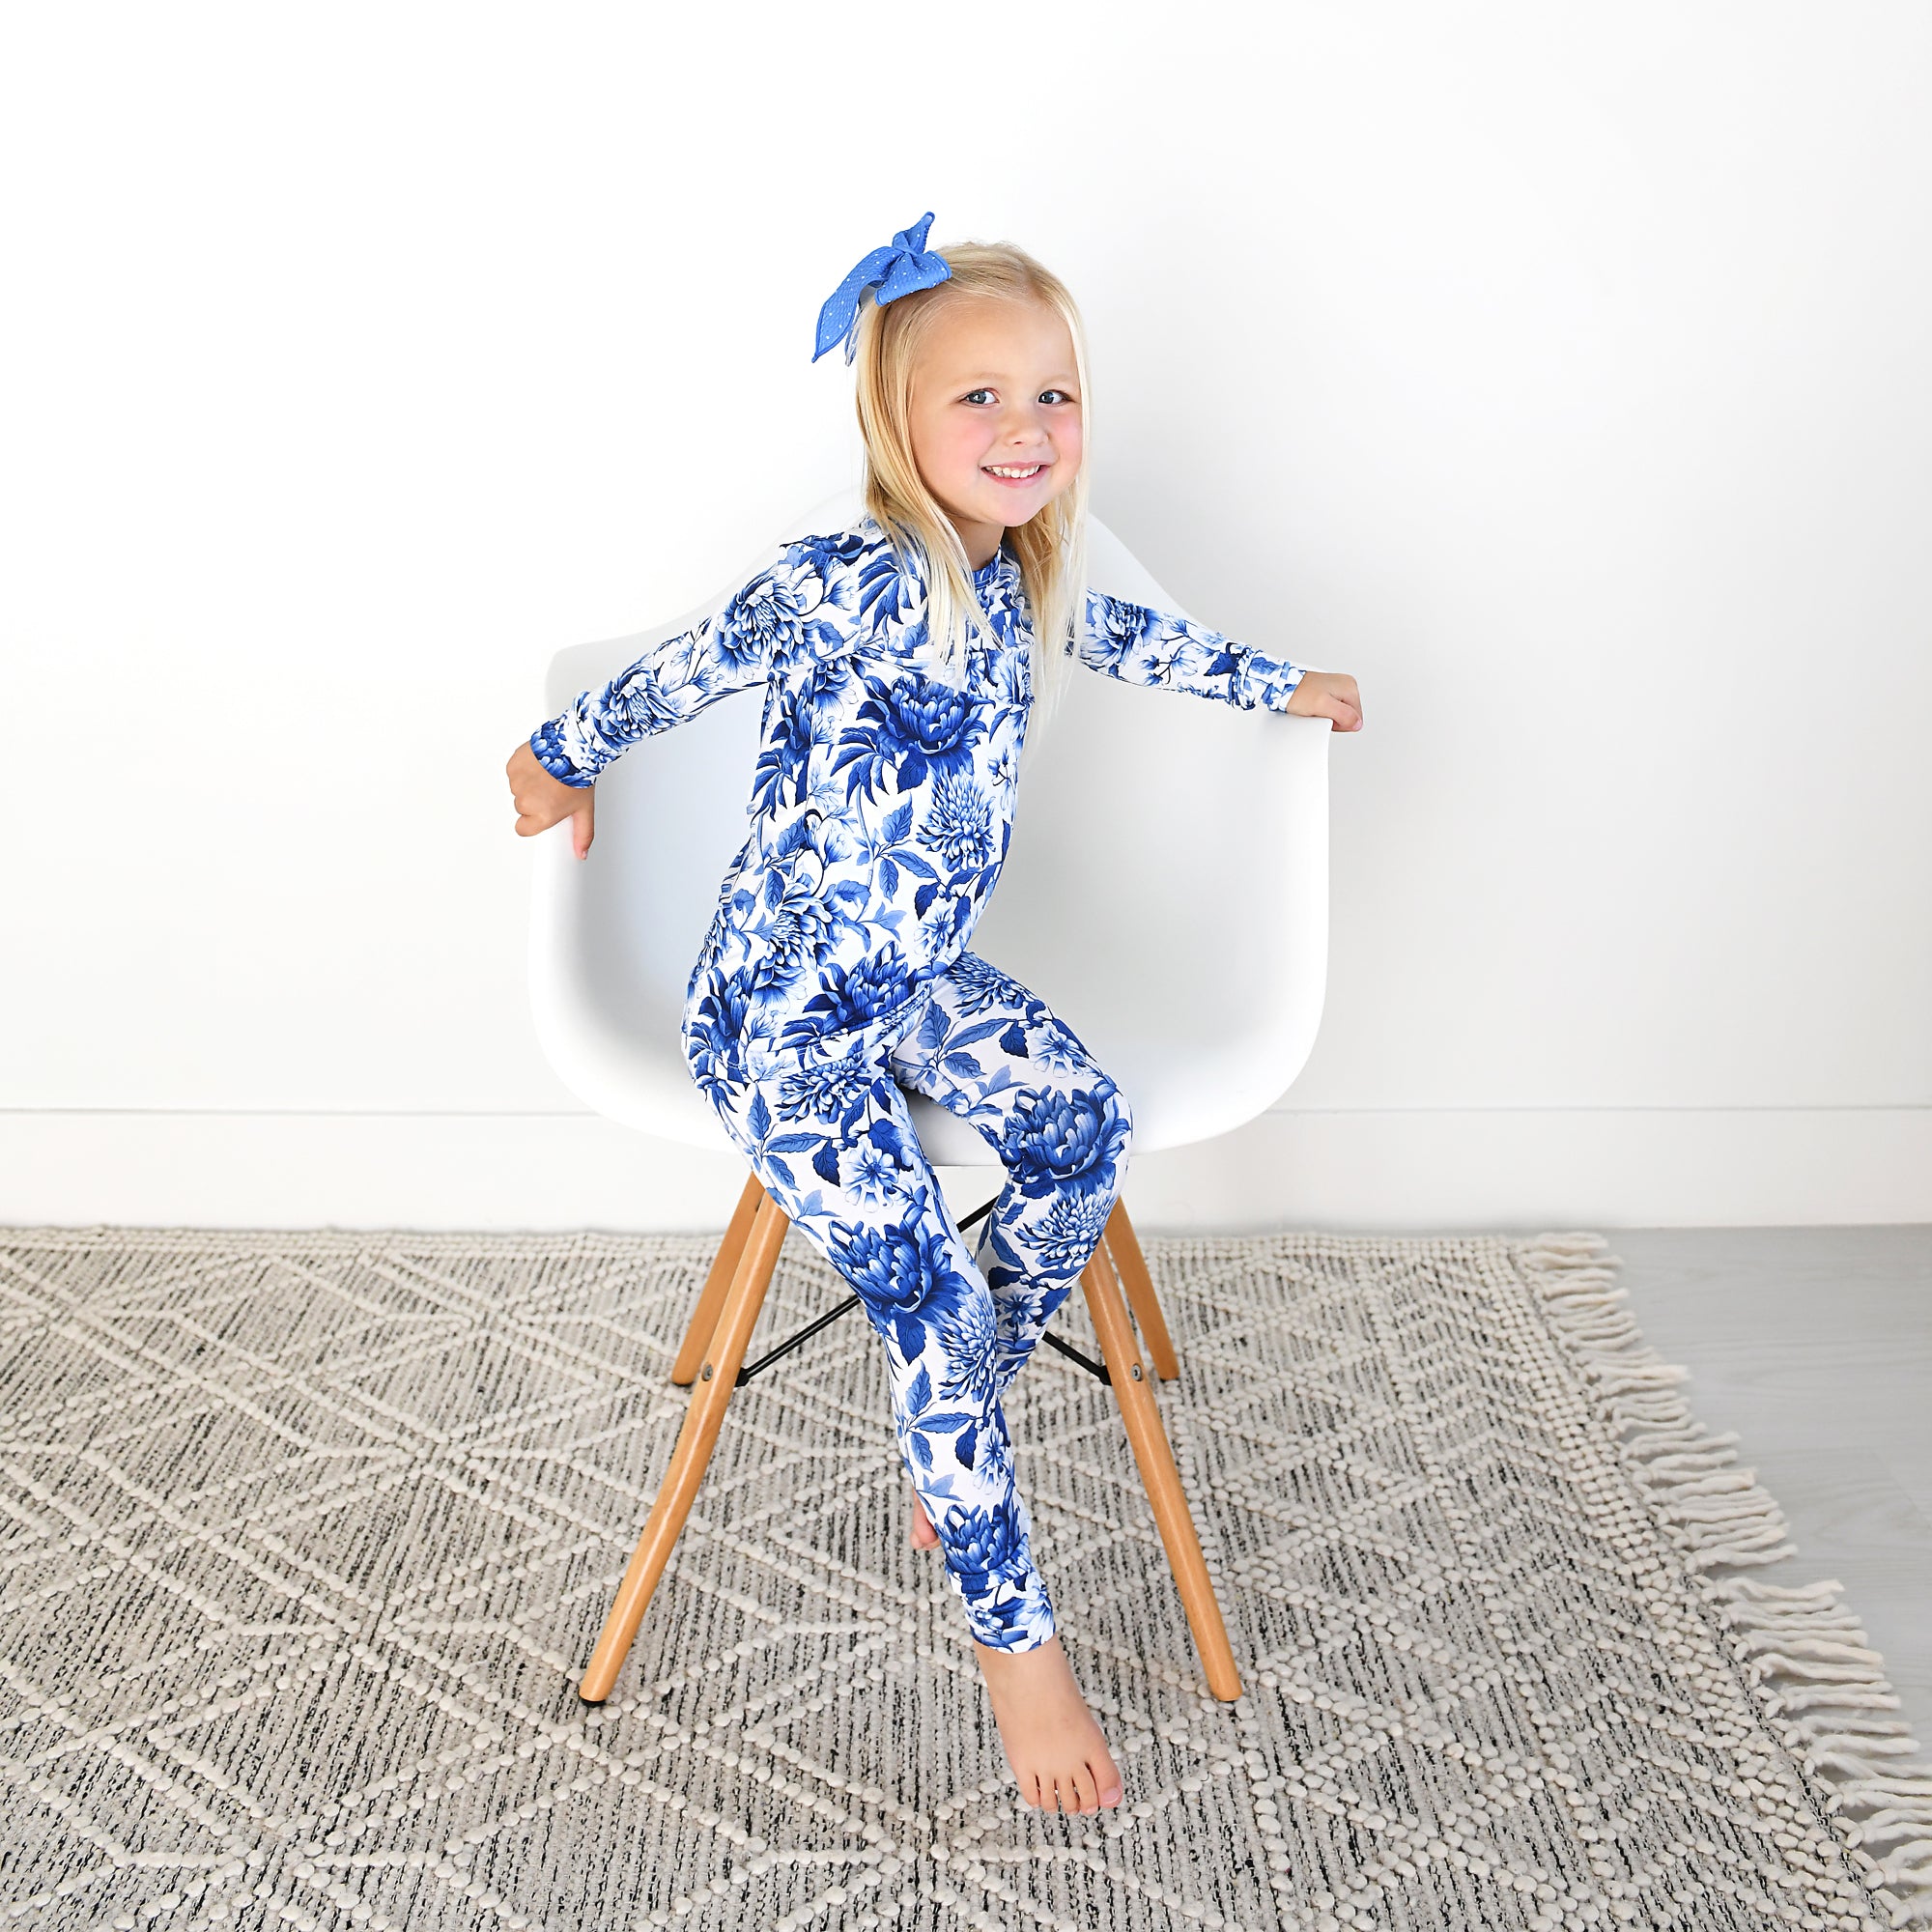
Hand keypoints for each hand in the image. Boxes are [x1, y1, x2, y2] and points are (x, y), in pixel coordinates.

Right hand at [506, 740, 595, 857]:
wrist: (573, 747)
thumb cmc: (579, 776)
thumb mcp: (585, 809)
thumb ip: (582, 834)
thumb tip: (581, 854)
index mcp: (542, 815)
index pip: (524, 829)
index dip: (533, 821)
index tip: (541, 813)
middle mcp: (527, 802)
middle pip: (523, 809)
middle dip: (535, 801)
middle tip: (552, 790)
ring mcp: (517, 784)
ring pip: (518, 790)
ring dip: (529, 785)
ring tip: (547, 776)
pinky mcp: (512, 767)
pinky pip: (514, 774)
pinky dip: (523, 770)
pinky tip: (538, 766)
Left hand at [1286, 670, 1362, 731]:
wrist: (1283, 686)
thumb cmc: (1299, 693)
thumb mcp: (1323, 706)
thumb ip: (1344, 715)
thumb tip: (1357, 724)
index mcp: (1351, 687)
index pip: (1356, 719)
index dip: (1340, 724)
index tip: (1326, 716)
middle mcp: (1346, 685)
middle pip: (1348, 716)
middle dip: (1334, 719)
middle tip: (1319, 712)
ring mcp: (1337, 687)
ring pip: (1339, 713)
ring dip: (1327, 715)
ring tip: (1315, 708)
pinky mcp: (1327, 691)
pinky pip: (1330, 708)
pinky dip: (1322, 711)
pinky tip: (1313, 707)